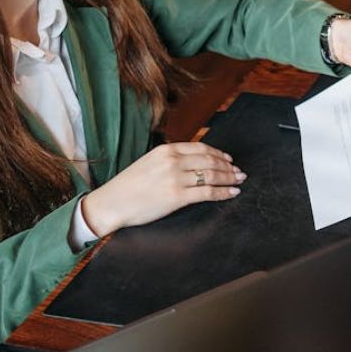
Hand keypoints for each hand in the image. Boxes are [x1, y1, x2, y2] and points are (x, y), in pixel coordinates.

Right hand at [80, 142, 245, 236]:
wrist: (111, 203)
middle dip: (228, 166)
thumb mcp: (149, 162)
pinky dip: (224, 192)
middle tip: (239, 171)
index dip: (219, 154)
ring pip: (212, 175)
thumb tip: (193, 162)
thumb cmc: (128, 186)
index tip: (229, 159)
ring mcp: (175, 178)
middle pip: (210, 160)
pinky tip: (232, 192)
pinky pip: (208, 192)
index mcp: (166, 150)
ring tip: (239, 180)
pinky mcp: (177, 196)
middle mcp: (172, 161)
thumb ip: (170, 159)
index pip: (201, 148)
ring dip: (229, 178)